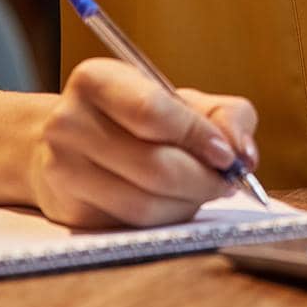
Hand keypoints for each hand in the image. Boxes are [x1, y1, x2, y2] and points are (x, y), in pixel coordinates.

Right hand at [29, 58, 259, 228]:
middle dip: (203, 179)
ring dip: (189, 202)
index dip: (197, 137)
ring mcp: (64, 169)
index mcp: (96, 80)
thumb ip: (224, 114)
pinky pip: (133, 226)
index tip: (228, 155)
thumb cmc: (137, 119)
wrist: (72, 144)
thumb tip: (243, 153)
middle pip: (153, 166)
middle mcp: (70, 122)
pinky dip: (168, 218)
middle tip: (227, 180)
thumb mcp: (179, 100)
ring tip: (204, 190)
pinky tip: (176, 202)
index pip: (151, 112)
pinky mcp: (69, 210)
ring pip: (145, 204)